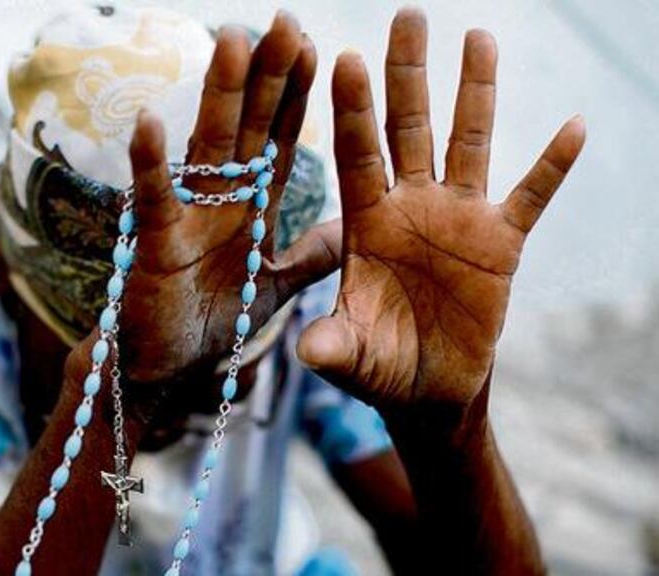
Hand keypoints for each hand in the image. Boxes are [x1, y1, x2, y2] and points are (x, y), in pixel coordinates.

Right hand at [117, 12, 339, 384]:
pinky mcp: (156, 247)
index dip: (297, 96)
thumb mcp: (274, 287)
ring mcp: (187, 217)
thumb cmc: (210, 325)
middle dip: (268, 76)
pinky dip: (151, 166)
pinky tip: (149, 124)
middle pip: (248, 127)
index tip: (317, 48)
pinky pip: (155, 202)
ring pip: (206, 147)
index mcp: (250, 208)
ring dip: (218, 96)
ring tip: (232, 42)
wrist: (165, 371)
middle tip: (286, 21)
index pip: (279, 140)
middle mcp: (220, 201)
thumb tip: (345, 231)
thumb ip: (309, 258)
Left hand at [296, 9, 584, 414]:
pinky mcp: (502, 244)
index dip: (353, 111)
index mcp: (365, 223)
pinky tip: (574, 126)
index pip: (357, 156)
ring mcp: (458, 218)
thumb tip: (308, 353)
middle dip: (407, 75)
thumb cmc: (379, 365)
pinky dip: (552, 166)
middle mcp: (410, 206)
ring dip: (475, 93)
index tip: (344, 59)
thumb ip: (334, 347)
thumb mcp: (352, 357)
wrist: (426, 389)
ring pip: (468, 143)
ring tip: (478, 38)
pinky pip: (531, 197)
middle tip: (408, 16)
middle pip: (408, 128)